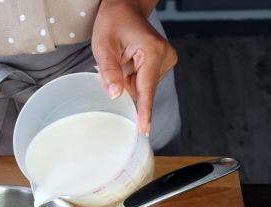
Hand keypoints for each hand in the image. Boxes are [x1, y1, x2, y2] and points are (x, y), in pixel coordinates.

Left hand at [92, 0, 177, 135]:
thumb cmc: (113, 22)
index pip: (147, 89)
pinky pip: (146, 81)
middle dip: (128, 85)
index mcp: (152, 51)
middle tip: (118, 62)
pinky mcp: (165, 62)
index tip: (145, 130)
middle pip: (144, 89)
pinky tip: (131, 62)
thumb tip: (116, 95)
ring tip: (125, 59)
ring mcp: (168, 59)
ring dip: (131, 80)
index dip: (144, 111)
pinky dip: (135, 77)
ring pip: (145, 87)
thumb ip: (109, 71)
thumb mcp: (103, 45)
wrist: (125, 7)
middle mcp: (165, 56)